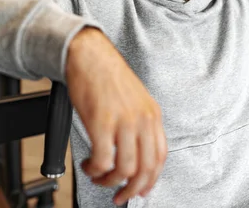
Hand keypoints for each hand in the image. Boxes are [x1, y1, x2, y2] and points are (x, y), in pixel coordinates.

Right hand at [65, 27, 167, 205]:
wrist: (89, 54)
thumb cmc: (106, 74)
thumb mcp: (134, 99)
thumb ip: (138, 124)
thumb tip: (135, 151)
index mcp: (152, 114)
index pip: (160, 156)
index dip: (151, 179)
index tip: (141, 189)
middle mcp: (142, 119)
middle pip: (146, 168)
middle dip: (132, 189)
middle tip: (119, 196)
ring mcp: (123, 121)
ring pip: (126, 169)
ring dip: (109, 181)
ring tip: (98, 177)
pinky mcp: (102, 122)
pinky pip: (103, 160)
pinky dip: (95, 170)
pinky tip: (88, 165)